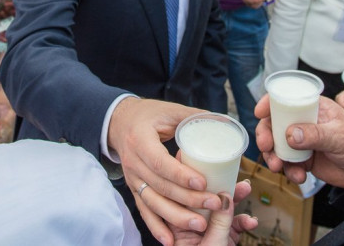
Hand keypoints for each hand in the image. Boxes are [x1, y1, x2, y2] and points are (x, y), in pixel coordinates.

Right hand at [108, 98, 222, 245]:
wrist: (120, 122)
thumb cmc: (148, 115)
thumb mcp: (169, 110)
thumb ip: (194, 117)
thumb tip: (224, 122)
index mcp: (140, 139)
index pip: (160, 162)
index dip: (180, 174)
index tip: (202, 182)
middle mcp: (133, 162)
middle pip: (160, 186)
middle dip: (187, 199)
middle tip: (213, 203)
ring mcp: (132, 178)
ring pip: (153, 202)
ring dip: (176, 216)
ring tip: (200, 224)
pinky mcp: (134, 189)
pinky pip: (144, 210)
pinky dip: (156, 227)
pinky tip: (169, 240)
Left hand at [171, 181, 258, 244]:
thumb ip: (218, 224)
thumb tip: (226, 197)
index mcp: (178, 229)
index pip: (180, 197)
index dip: (188, 178)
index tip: (196, 160)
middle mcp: (193, 227)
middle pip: (204, 199)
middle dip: (220, 186)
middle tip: (232, 174)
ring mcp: (209, 232)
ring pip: (221, 209)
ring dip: (236, 199)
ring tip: (246, 189)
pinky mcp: (223, 238)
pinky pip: (233, 225)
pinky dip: (244, 222)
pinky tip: (251, 221)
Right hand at [254, 95, 343, 188]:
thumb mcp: (339, 136)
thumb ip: (315, 135)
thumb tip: (290, 135)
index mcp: (314, 107)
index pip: (287, 99)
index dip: (269, 103)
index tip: (259, 112)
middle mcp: (304, 121)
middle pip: (274, 123)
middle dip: (266, 135)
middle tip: (266, 147)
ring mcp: (302, 140)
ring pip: (276, 145)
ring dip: (274, 157)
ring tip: (280, 168)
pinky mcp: (303, 158)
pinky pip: (287, 163)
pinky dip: (288, 171)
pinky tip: (299, 176)